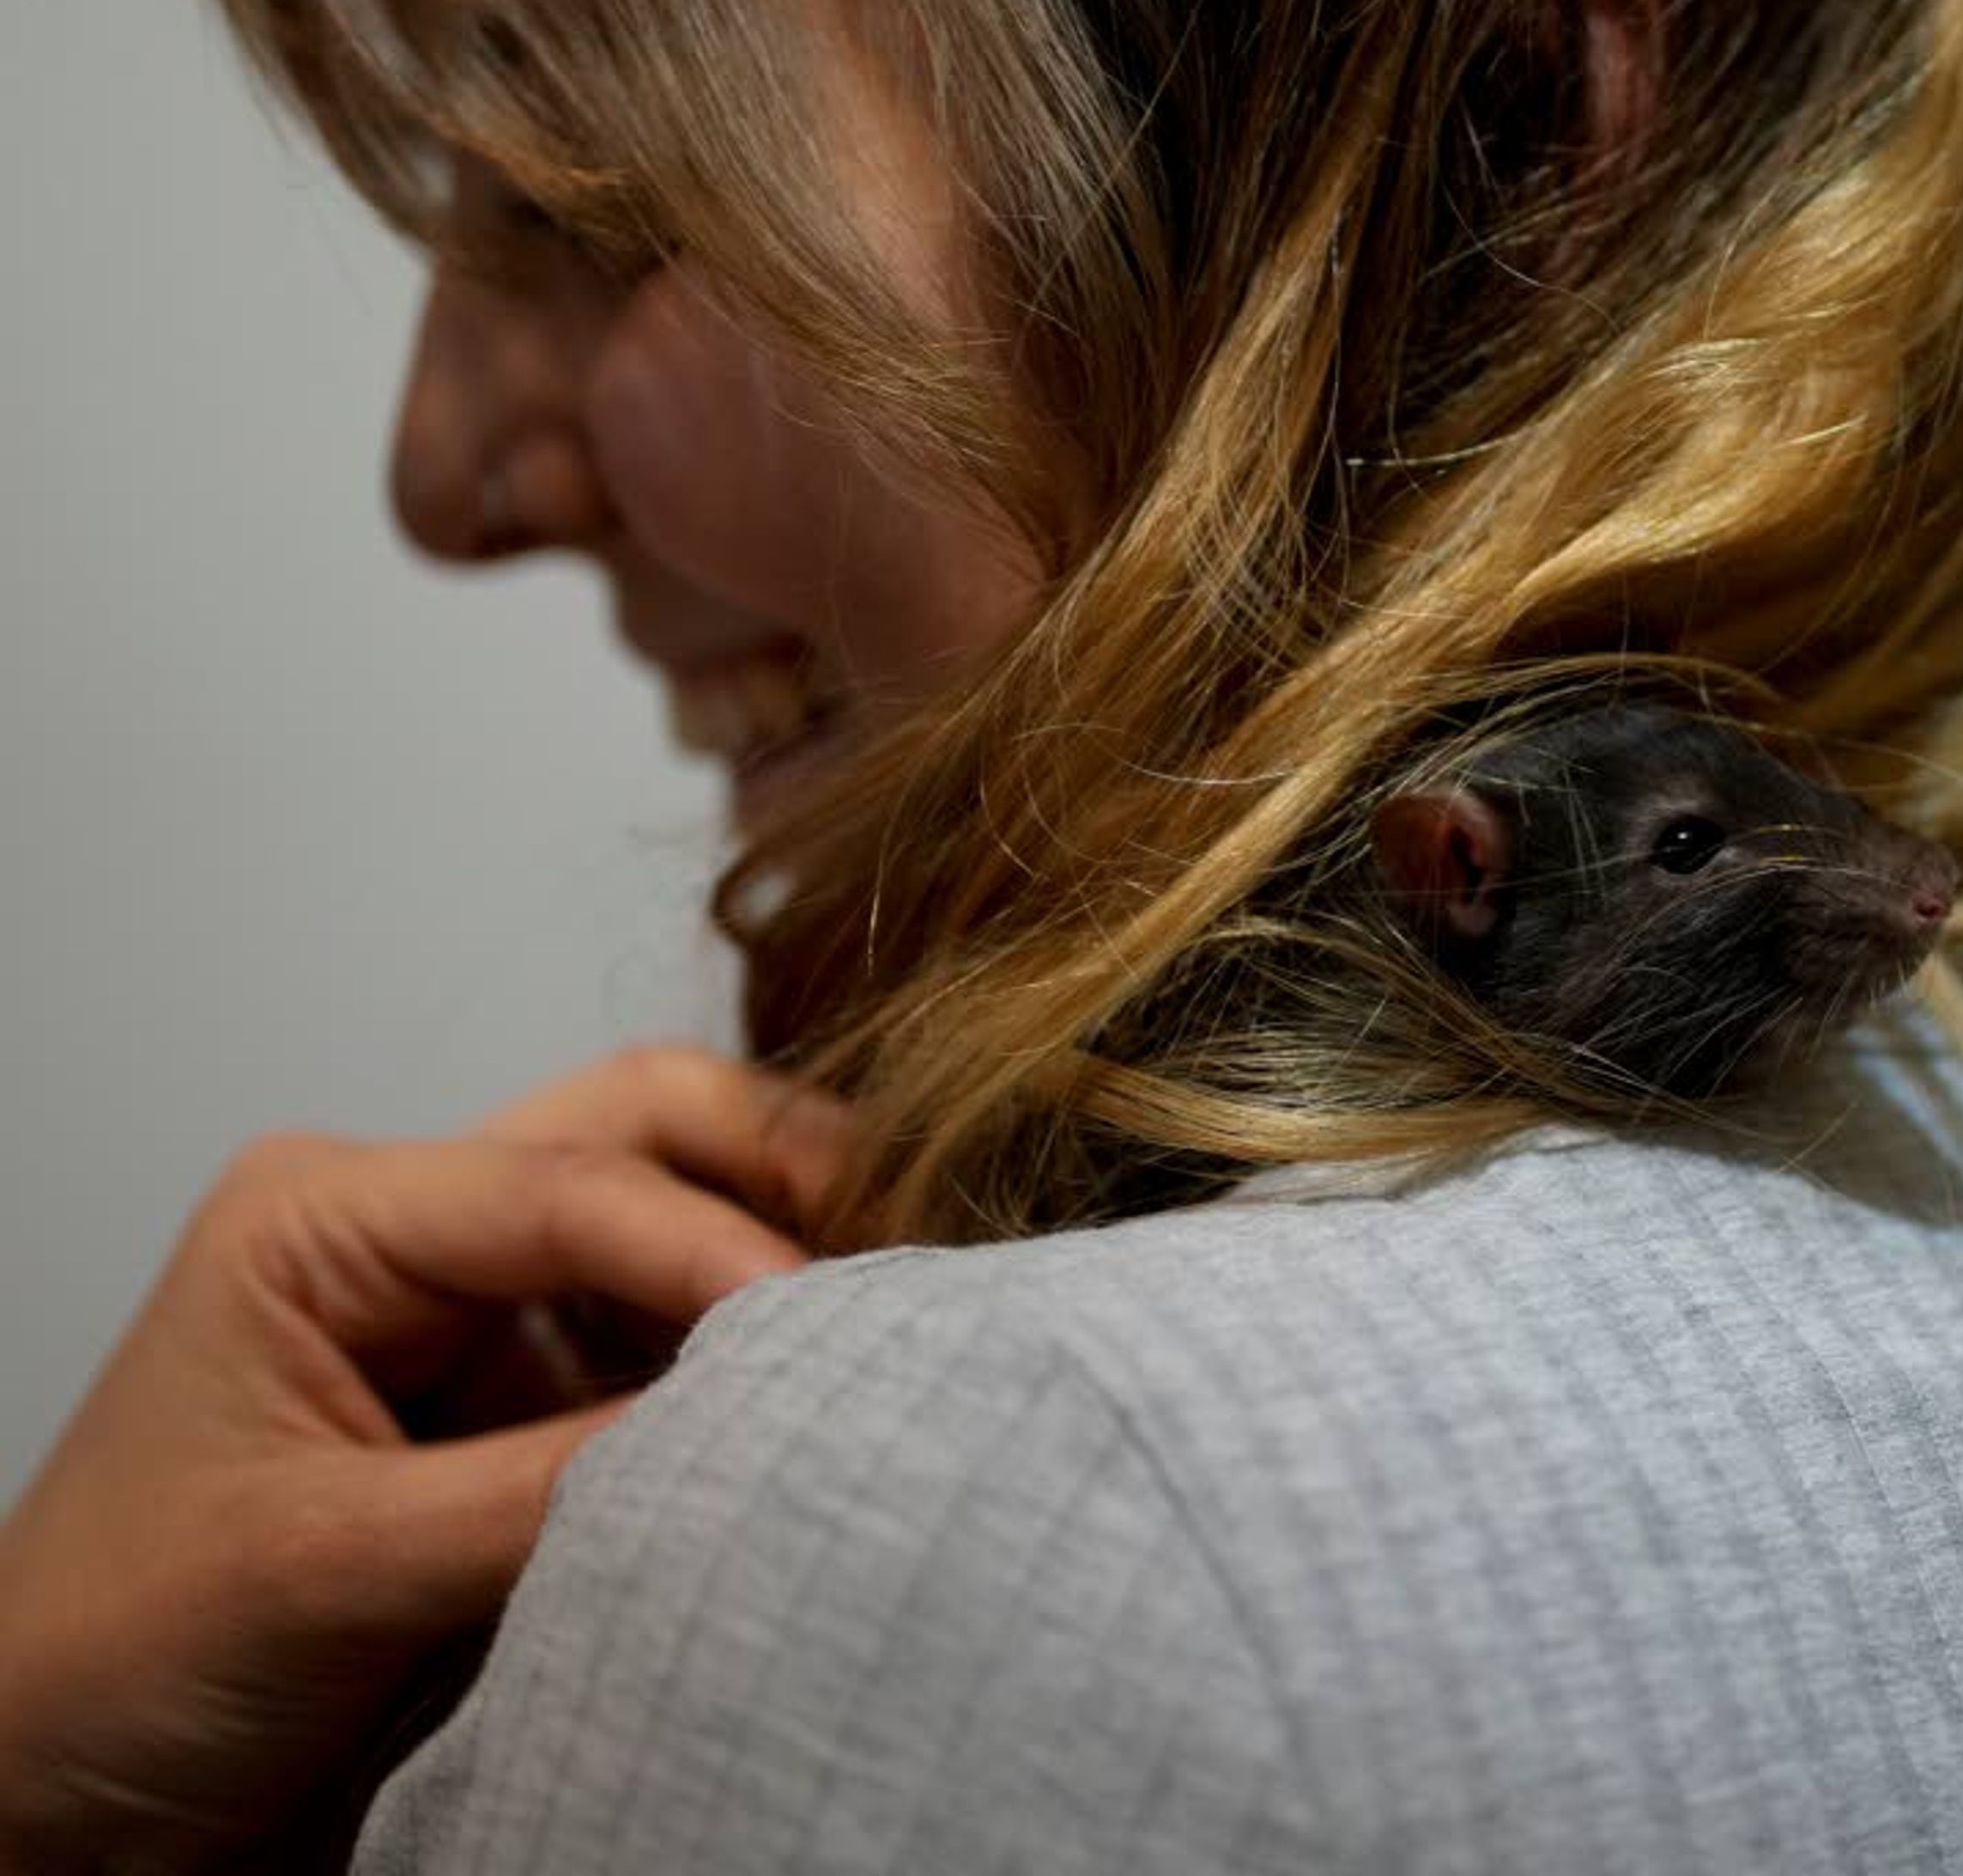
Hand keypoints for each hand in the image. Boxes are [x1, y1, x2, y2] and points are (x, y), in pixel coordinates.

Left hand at [0, 1045, 850, 1871]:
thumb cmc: (98, 1668)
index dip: (716, 1251)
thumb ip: (542, 1492)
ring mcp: (469, 1319)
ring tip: (879, 1335)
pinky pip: (662, 1350)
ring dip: (777, 1262)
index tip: (828, 1333)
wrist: (38, 1804)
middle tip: (907, 1256)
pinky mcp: (516, 1411)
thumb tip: (755, 1433)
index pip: (574, 1185)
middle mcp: (410, 1235)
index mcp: (325, 1217)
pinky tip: (807, 1410)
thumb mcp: (320, 1568)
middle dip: (783, 1172)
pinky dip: (745, 1368)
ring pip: (674, 1215)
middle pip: (643, 1127)